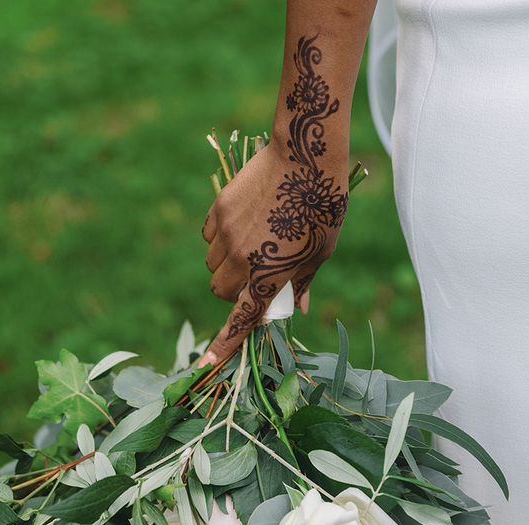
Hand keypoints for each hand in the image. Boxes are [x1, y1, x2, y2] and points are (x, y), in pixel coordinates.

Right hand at [199, 138, 347, 365]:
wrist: (305, 154)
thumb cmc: (323, 206)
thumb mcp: (322, 251)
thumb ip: (303, 281)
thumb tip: (298, 308)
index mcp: (270, 276)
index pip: (241, 320)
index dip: (223, 345)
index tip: (205, 366)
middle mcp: (242, 260)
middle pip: (220, 291)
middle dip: (233, 291)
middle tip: (253, 275)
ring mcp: (227, 235)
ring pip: (212, 264)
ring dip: (226, 264)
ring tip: (252, 242)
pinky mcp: (218, 211)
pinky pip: (208, 237)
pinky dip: (220, 239)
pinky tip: (242, 222)